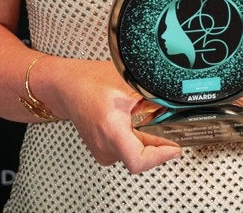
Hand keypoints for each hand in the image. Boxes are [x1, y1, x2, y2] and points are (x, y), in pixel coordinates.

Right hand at [51, 59, 181, 172]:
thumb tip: (176, 99)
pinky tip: (133, 122)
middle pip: (141, 156)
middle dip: (157, 142)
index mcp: (111, 129)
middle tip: (167, 127)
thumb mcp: (128, 81)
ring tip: (142, 118)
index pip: (139, 161)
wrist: (66, 84)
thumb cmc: (90, 80)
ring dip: (145, 139)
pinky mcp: (101, 151)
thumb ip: (152, 92)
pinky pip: (126, 150)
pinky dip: (135, 139)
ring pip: (134, 153)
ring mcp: (102, 151)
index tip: (174, 148)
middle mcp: (104, 146)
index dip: (161, 156)